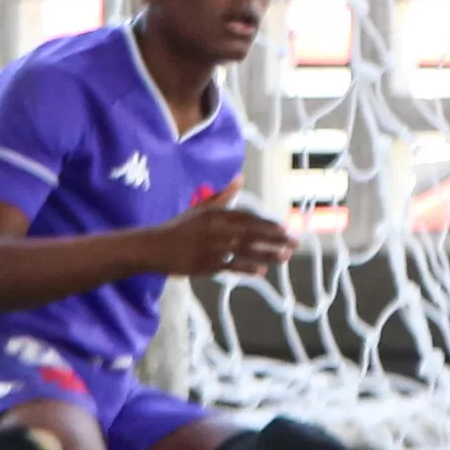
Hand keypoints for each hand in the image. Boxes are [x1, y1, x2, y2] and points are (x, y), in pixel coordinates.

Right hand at [143, 181, 295, 277]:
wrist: (154, 247)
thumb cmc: (180, 227)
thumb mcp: (201, 208)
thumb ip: (223, 196)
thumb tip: (239, 178)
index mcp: (215, 214)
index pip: (248, 218)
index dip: (267, 224)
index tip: (285, 228)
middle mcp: (216, 230)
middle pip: (251, 233)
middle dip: (275, 238)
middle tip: (295, 242)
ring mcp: (211, 248)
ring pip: (244, 251)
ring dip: (266, 254)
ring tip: (285, 257)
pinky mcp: (206, 265)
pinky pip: (230, 267)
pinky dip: (245, 269)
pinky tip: (261, 271)